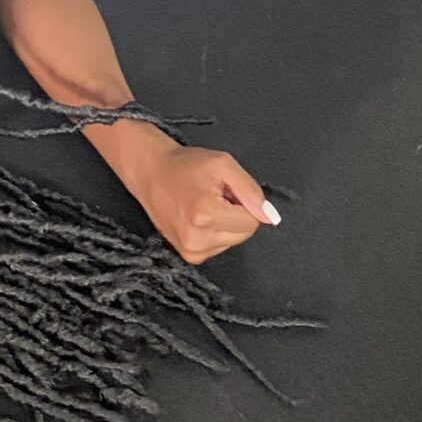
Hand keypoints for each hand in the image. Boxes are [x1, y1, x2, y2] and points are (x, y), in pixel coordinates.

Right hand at [126, 134, 279, 265]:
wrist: (151, 173)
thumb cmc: (186, 165)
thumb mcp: (224, 164)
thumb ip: (251, 191)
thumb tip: (269, 216)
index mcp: (206, 215)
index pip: (251, 222)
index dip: (245, 202)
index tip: (227, 189)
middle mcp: (197, 239)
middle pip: (244, 234)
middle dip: (237, 213)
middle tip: (217, 195)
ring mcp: (191, 251)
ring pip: (233, 241)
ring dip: (226, 223)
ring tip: (206, 204)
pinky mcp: (189, 256)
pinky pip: (220, 246)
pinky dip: (216, 232)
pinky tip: (200, 217)